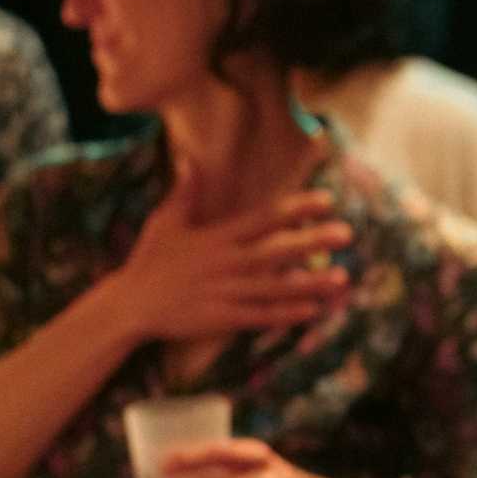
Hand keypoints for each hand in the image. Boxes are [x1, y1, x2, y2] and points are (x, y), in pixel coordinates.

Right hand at [104, 174, 351, 343]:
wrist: (129, 304)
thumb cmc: (150, 260)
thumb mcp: (164, 222)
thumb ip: (184, 193)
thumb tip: (190, 159)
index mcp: (215, 237)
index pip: (262, 218)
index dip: (295, 209)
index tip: (326, 200)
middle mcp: (224, 263)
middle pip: (275, 250)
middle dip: (312, 241)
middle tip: (347, 233)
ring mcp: (224, 292)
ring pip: (274, 287)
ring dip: (309, 283)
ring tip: (342, 278)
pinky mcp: (221, 318)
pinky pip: (259, 316)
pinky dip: (285, 314)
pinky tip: (313, 310)